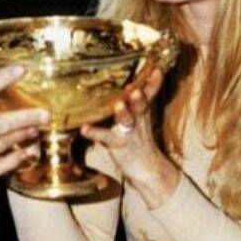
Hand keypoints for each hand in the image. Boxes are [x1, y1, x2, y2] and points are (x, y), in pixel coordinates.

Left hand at [80, 69, 179, 208]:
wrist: (147, 169)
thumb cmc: (139, 137)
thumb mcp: (141, 117)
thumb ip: (137, 100)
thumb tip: (135, 82)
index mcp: (142, 111)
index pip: (149, 94)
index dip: (153, 83)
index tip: (156, 70)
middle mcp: (138, 120)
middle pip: (141, 106)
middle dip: (139, 98)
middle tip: (136, 90)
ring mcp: (128, 132)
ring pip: (127, 120)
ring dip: (123, 113)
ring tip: (118, 105)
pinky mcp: (118, 144)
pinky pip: (105, 137)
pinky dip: (95, 132)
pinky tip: (84, 128)